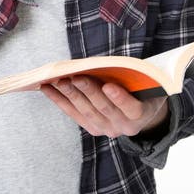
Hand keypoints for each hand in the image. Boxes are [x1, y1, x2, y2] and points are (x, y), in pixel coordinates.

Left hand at [40, 76, 168, 138]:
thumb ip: (133, 77)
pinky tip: (48, 88)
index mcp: (141, 115)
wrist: (141, 114)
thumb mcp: (145, 84)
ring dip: (71, 95)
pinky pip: (74, 114)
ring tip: (59, 81)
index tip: (108, 86)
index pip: (132, 108)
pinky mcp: (92, 129)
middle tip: (76, 77)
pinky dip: (60, 100)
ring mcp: (106, 129)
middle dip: (89, 91)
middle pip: (104, 108)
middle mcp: (124, 126)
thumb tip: (107, 64)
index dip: (120, 98)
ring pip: (86, 111)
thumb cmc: (142, 90)